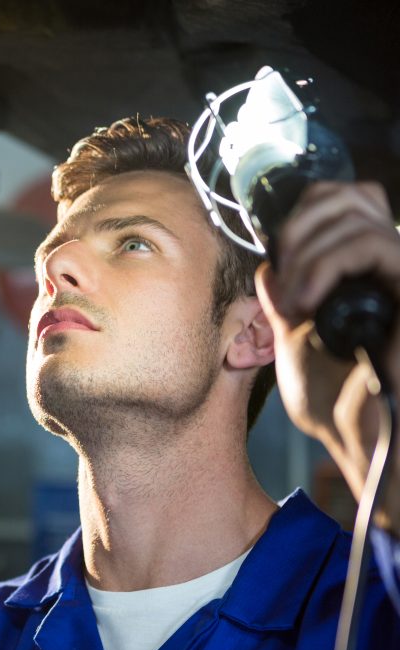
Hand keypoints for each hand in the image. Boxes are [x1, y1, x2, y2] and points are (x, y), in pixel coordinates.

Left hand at [254, 181, 399, 532]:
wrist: (364, 446)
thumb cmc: (337, 404)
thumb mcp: (294, 342)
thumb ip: (285, 300)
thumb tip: (270, 265)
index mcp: (363, 272)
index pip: (339, 201)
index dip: (299, 217)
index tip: (275, 264)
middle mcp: (391, 266)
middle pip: (349, 196)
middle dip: (297, 231)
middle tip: (283, 287)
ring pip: (357, 216)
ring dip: (305, 255)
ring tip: (292, 306)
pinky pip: (372, 246)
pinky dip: (324, 267)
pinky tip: (303, 305)